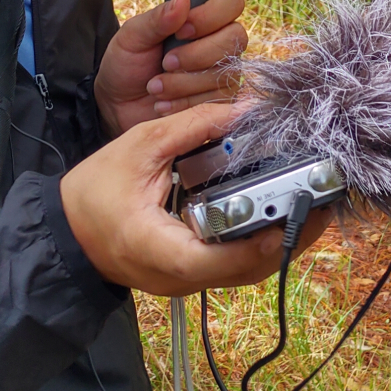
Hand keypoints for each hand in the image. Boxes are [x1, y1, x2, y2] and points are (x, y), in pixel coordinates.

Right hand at [60, 104, 331, 295]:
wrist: (65, 232)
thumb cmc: (94, 191)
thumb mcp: (140, 146)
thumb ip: (194, 128)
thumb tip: (244, 108)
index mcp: (162, 250)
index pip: (223, 257)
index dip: (265, 238)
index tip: (296, 210)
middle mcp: (180, 277)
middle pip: (248, 269)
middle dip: (290, 238)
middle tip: (324, 202)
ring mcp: (187, 282)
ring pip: (247, 271)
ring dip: (282, 241)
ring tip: (313, 205)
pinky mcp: (191, 276)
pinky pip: (235, 265)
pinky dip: (262, 242)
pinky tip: (281, 214)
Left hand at [94, 0, 247, 135]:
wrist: (119, 105)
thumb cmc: (128, 63)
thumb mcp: (133, 36)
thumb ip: (158, 18)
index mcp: (203, 16)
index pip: (231, 2)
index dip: (211, 16)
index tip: (180, 31)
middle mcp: (221, 41)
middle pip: (235, 38)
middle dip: (197, 55)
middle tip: (165, 63)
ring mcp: (225, 72)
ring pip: (226, 72)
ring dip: (184, 83)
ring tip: (156, 88)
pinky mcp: (222, 101)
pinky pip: (219, 101)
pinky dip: (186, 103)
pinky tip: (164, 105)